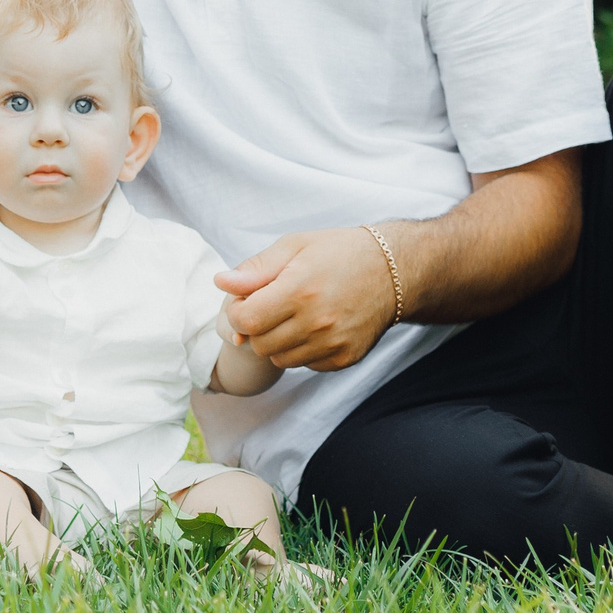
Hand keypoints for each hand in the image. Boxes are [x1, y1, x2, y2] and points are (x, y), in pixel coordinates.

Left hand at [214, 226, 398, 371]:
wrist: (392, 271)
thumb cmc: (338, 252)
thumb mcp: (294, 247)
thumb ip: (255, 269)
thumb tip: (220, 282)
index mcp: (300, 290)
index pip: (246, 320)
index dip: (237, 312)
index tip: (245, 301)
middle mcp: (317, 322)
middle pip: (259, 344)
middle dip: (256, 328)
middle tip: (270, 307)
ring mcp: (333, 344)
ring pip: (280, 359)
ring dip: (277, 342)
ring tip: (293, 316)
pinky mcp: (345, 358)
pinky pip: (306, 364)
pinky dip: (302, 350)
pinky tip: (314, 327)